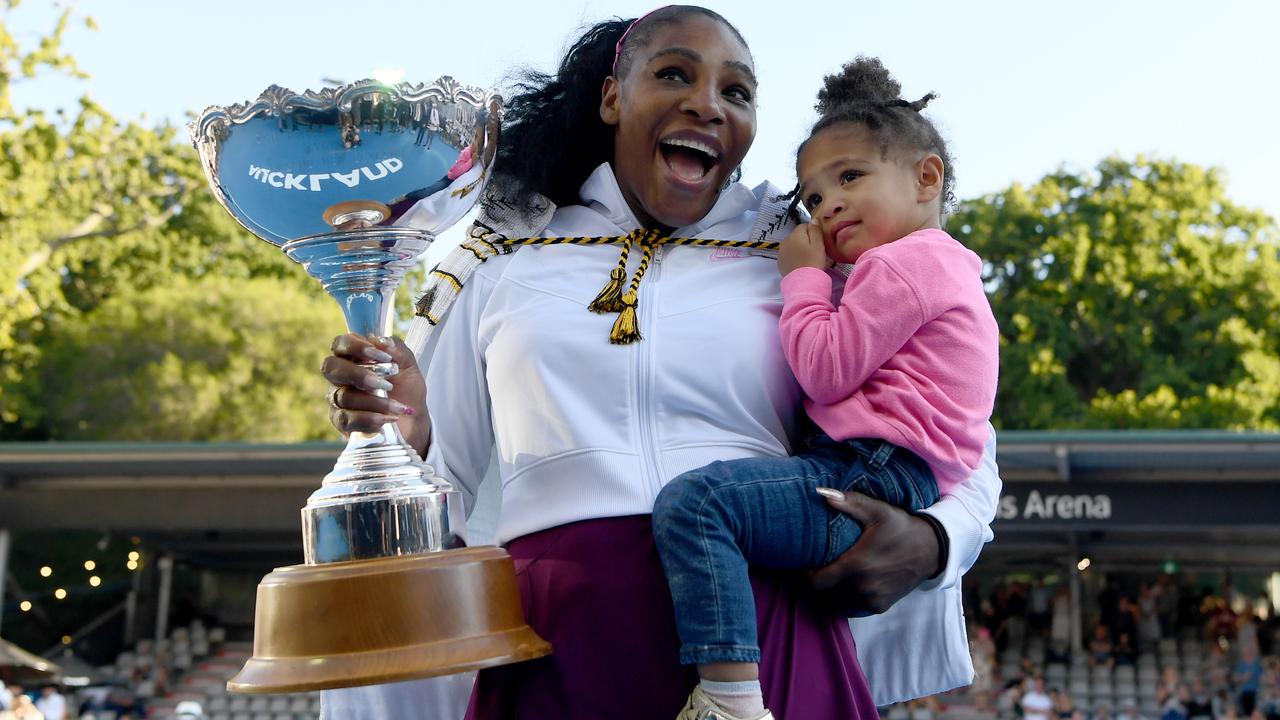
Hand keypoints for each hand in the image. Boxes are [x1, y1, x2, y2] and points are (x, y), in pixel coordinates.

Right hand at [321, 334, 431, 454]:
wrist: (413, 422)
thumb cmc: (407, 391)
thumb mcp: (409, 367)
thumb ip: (397, 350)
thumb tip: (380, 340)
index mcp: (355, 358)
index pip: (341, 343)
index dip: (356, 346)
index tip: (382, 356)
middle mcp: (341, 377)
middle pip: (331, 367)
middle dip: (359, 374)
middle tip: (385, 384)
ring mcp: (338, 399)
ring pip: (344, 397)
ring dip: (375, 402)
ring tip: (397, 407)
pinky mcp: (341, 422)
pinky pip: (345, 419)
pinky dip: (368, 419)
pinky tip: (386, 420)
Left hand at [777, 223, 827, 276]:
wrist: (803, 282)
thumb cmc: (813, 262)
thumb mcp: (818, 244)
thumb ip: (815, 230)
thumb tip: (813, 219)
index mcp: (795, 234)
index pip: (804, 226)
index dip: (813, 232)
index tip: (818, 242)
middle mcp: (785, 241)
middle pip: (797, 235)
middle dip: (805, 240)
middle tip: (814, 250)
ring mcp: (781, 252)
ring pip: (792, 244)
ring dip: (798, 248)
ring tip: (807, 257)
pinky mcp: (780, 262)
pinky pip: (788, 254)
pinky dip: (793, 256)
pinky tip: (800, 263)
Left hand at [807, 491, 943, 614]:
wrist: (931, 550)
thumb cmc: (901, 528)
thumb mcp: (878, 511)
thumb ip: (850, 502)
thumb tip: (822, 492)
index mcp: (857, 565)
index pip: (816, 581)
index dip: (805, 575)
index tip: (804, 563)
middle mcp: (862, 587)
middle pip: (823, 593)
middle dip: (815, 582)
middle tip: (813, 567)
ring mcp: (871, 600)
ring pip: (836, 603)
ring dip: (830, 591)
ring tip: (828, 574)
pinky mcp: (879, 607)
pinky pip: (852, 607)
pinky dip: (845, 598)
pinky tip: (846, 583)